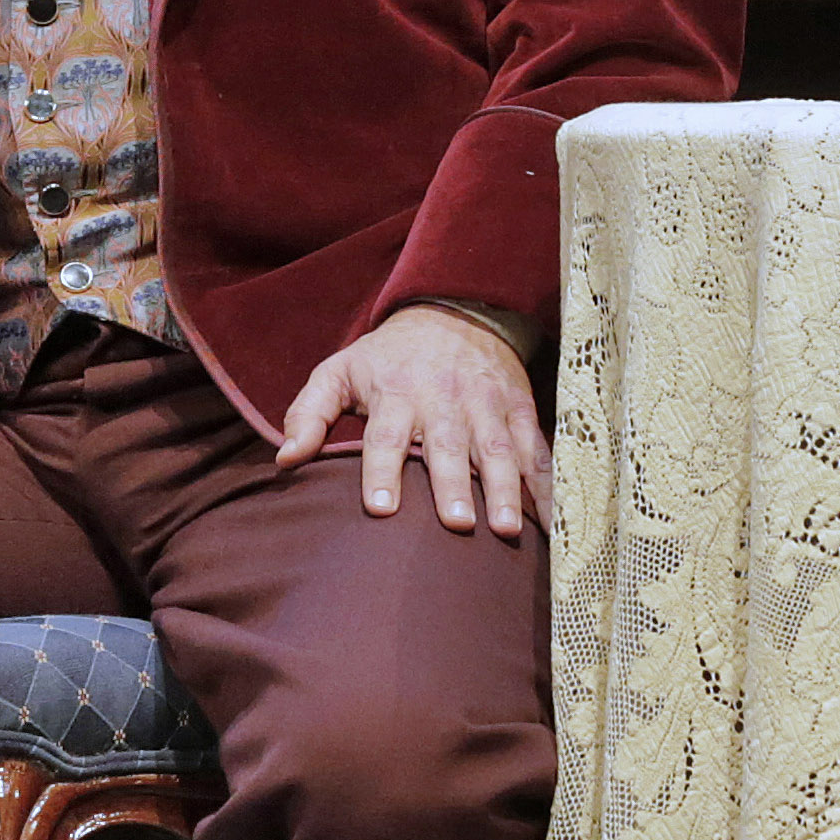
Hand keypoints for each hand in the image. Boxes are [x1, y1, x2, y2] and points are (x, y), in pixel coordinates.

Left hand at [275, 307, 543, 538]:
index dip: (382, 472)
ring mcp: (487, 406)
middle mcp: (444, 400)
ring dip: (504, 490)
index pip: (385, 437)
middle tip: (456, 525)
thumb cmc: (390, 356)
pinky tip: (554, 522)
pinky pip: (537, 451)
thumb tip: (285, 459)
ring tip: (506, 530)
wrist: (457, 309)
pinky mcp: (519, 410)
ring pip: (497, 450)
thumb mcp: (340, 371)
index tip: (380, 510)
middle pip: (448, 446)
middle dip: (453, 485)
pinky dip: (547, 486)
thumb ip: (309, 412)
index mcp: (397, 394)